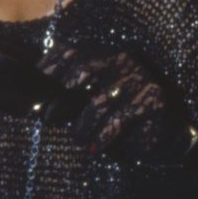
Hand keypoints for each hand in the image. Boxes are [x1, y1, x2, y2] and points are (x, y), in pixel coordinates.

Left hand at [42, 47, 189, 161]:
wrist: (163, 133)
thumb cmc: (118, 117)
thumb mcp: (91, 102)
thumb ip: (68, 96)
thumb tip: (34, 103)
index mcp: (104, 56)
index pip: (71, 51)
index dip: (50, 67)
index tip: (36, 87)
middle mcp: (123, 61)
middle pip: (83, 71)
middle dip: (62, 98)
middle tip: (49, 118)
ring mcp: (139, 78)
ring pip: (98, 101)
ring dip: (82, 126)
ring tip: (77, 139)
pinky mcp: (153, 100)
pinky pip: (119, 119)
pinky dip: (102, 137)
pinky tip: (95, 147)